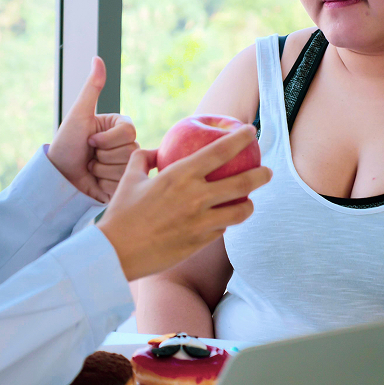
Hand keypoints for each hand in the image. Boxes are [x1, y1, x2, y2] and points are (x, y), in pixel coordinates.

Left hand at [46, 57, 137, 201]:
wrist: (57, 176)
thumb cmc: (66, 143)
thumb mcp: (79, 114)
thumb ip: (92, 88)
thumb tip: (98, 58)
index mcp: (119, 127)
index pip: (129, 131)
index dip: (107, 138)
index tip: (89, 139)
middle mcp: (126, 145)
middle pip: (130, 151)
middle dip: (103, 155)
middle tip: (89, 155)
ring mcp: (125, 166)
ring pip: (125, 169)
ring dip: (102, 170)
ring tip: (90, 168)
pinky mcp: (122, 184)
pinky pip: (121, 185)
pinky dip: (104, 184)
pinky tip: (94, 181)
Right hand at [97, 125, 271, 280]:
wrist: (116, 253)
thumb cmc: (122, 212)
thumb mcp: (130, 178)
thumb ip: (144, 159)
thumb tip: (156, 152)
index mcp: (180, 175)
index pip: (220, 151)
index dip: (240, 138)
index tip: (251, 131)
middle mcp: (196, 197)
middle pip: (243, 183)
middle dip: (261, 175)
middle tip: (267, 171)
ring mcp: (201, 222)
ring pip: (240, 212)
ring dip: (249, 205)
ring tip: (249, 202)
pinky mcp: (201, 242)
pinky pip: (222, 229)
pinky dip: (225, 223)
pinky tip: (223, 220)